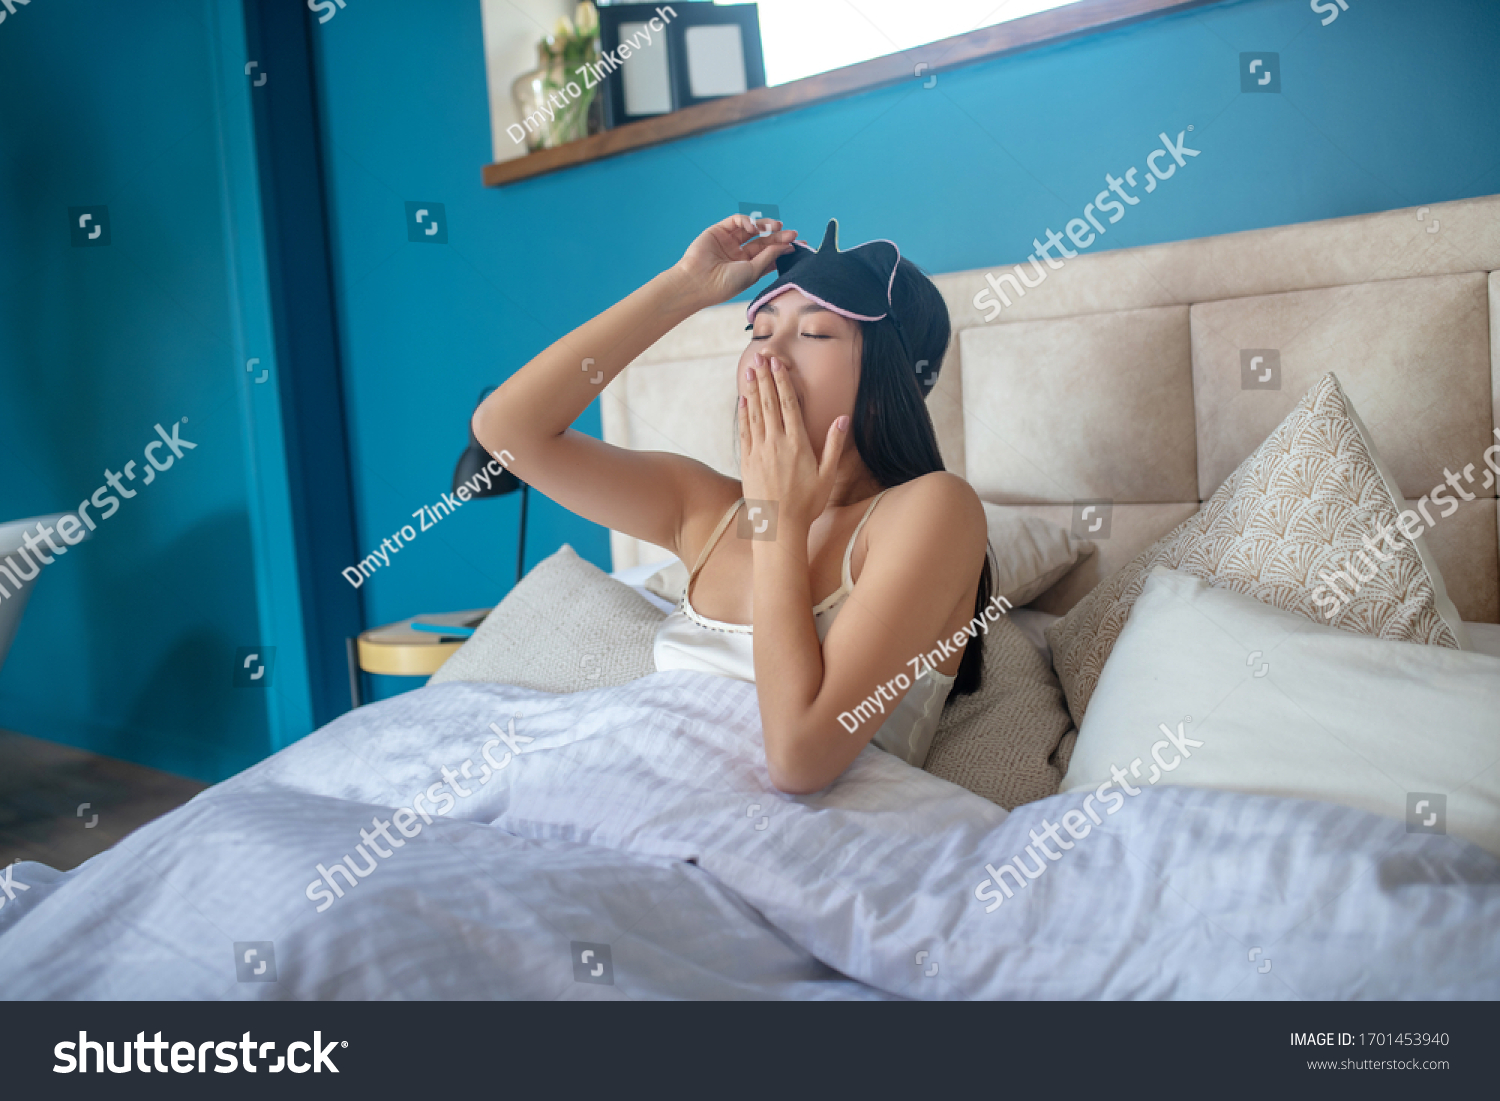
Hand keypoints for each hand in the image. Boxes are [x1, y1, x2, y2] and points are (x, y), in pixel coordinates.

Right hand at [672, 214, 797, 308]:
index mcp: (748, 267)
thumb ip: (769, 256)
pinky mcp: (719, 231)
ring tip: (776, 226)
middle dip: (778, 236)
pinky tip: (753, 227)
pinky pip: (737, 221)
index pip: (770, 254)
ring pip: (752, 229)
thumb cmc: (725, 283)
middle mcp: (739, 254)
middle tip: (791, 233)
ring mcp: (729, 242)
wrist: (698, 282)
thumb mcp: (753, 271)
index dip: (784, 248)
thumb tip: (788, 246)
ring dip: (765, 226)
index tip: (799, 244)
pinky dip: (747, 221)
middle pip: (763, 241)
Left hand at [738, 353, 848, 534]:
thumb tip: (843, 419)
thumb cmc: (807, 505)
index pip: (788, 405)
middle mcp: (776, 444)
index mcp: (797, 444)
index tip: (778, 364)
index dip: (782, 382)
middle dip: (765, 379)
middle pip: (769, 403)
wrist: (778, 528)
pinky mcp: (747, 462)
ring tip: (750, 371)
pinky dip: (743, 414)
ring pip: (755, 414)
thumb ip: (833, 445)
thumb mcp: (827, 476)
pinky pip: (745, 431)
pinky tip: (742, 401)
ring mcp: (759, 452)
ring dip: (752, 391)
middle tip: (760, 357)